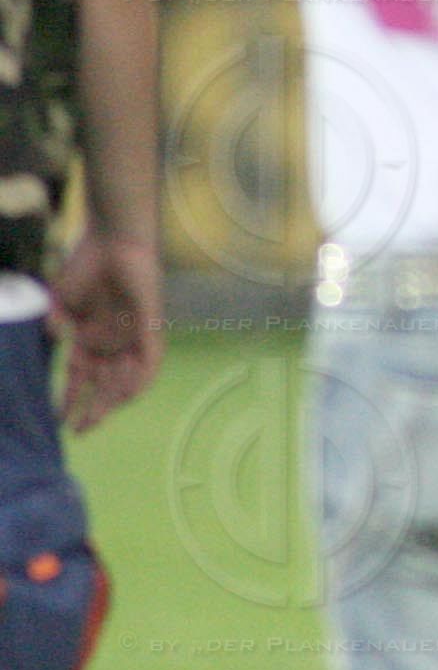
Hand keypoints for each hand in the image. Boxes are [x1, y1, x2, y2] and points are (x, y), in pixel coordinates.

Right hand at [45, 233, 162, 432]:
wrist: (111, 240)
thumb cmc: (84, 266)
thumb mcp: (60, 301)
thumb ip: (56, 323)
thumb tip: (55, 338)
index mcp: (90, 338)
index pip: (82, 376)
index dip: (72, 398)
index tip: (59, 419)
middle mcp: (112, 341)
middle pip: (105, 383)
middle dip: (93, 407)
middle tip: (79, 429)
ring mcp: (132, 335)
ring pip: (126, 377)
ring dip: (112, 400)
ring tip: (95, 419)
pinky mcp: (151, 326)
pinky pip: (150, 359)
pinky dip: (140, 378)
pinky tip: (127, 397)